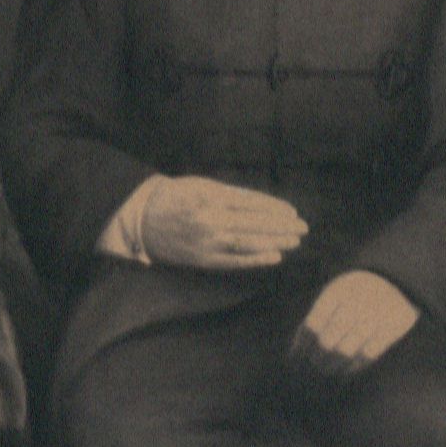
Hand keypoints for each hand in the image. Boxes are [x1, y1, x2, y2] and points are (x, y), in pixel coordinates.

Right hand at [136, 176, 307, 270]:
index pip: (252, 204)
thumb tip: (262, 204)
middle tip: (303, 228)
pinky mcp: (203, 259)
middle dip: (281, 226)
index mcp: (211, 198)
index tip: (292, 212)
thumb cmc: (176, 197)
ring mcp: (207, 242)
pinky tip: (275, 257)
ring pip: (248, 243)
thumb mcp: (201, 185)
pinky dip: (255, 260)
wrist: (142, 218)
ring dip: (274, 242)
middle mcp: (211, 220)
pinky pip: (234, 261)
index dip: (274, 209)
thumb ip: (230, 194)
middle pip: (254, 224)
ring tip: (294, 241)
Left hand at [291, 270, 419, 376]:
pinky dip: (354, 366)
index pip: (312, 325)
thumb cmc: (357, 290)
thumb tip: (298, 348)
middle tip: (312, 366)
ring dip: (333, 365)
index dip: (301, 345)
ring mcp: (374, 316)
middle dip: (316, 358)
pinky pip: (368, 355)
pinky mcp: (391, 329)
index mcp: (336, 292)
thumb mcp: (337, 290)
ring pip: (346, 351)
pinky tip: (346, 370)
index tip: (295, 357)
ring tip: (326, 370)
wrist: (398, 279)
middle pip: (327, 341)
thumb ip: (320, 315)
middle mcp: (354, 303)